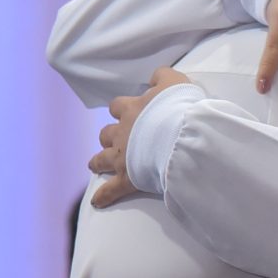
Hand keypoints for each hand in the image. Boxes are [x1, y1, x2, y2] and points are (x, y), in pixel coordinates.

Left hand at [89, 67, 192, 206]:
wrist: (182, 137)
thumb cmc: (180, 109)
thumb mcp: (176, 82)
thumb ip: (163, 75)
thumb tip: (156, 76)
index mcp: (133, 109)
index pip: (119, 105)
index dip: (122, 109)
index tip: (126, 111)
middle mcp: (122, 132)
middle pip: (106, 133)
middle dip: (109, 137)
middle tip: (114, 141)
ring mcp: (122, 157)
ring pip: (101, 159)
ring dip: (98, 162)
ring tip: (96, 165)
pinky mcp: (127, 179)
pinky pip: (110, 190)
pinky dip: (103, 196)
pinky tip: (98, 202)